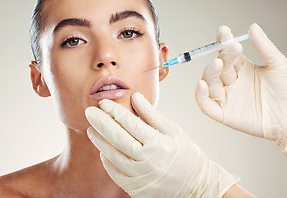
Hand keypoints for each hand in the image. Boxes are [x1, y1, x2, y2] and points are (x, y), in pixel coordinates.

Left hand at [85, 93, 238, 197]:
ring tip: (91, 129)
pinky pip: (115, 173)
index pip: (130, 124)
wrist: (197, 186)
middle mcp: (147, 161)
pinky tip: (103, 150)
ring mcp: (140, 177)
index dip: (114, 112)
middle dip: (100, 123)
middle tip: (89, 112)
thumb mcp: (173, 131)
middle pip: (117, 139)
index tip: (103, 103)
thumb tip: (136, 97)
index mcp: (158, 144)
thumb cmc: (187, 155)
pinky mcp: (136, 189)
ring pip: (113, 156)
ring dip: (99, 141)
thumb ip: (152, 114)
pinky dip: (107, 161)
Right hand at [195, 24, 286, 154]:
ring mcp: (227, 98)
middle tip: (231, 49)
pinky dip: (200, 95)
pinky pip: (206, 105)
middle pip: (218, 67)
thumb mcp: (278, 65)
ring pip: (209, 83)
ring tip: (218, 64)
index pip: (227, 53)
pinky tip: (202, 84)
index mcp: (243, 69)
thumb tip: (252, 27)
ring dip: (209, 72)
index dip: (223, 42)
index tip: (223, 31)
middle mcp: (232, 82)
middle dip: (222, 57)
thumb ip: (264, 46)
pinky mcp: (224, 114)